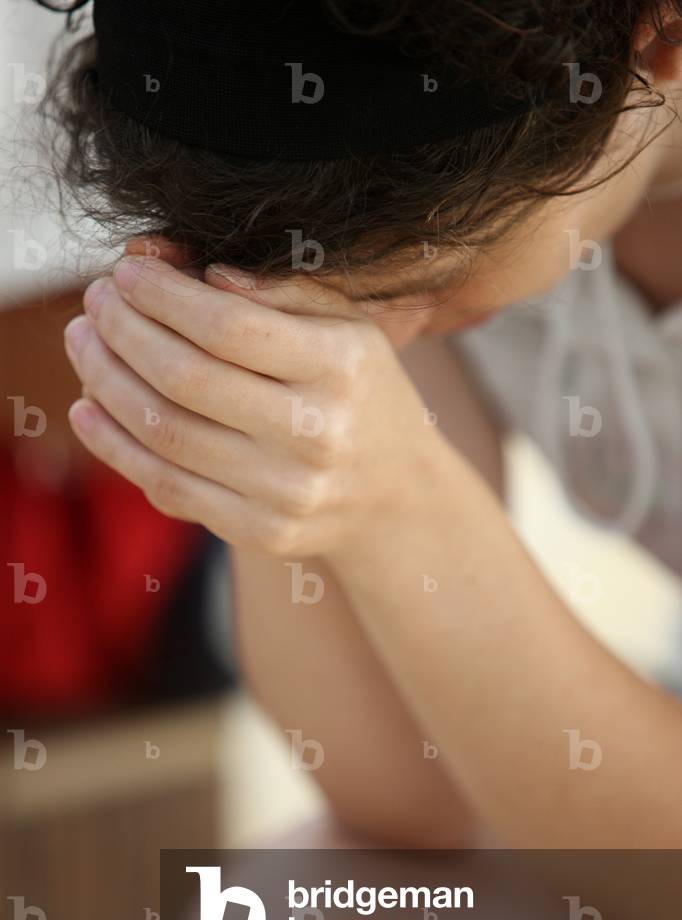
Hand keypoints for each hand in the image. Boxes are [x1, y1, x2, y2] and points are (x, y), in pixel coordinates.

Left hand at [64, 245, 440, 557]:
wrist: (396, 497)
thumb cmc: (361, 394)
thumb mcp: (345, 326)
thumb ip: (276, 290)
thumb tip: (186, 267)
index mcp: (341, 367)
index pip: (229, 326)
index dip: (163, 295)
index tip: (127, 271)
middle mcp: (318, 433)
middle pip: (186, 378)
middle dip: (123, 330)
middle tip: (94, 302)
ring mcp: (288, 491)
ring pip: (165, 433)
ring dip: (105, 381)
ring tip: (83, 345)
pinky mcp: (262, 532)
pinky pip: (169, 488)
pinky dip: (115, 446)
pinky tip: (88, 409)